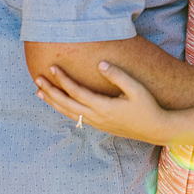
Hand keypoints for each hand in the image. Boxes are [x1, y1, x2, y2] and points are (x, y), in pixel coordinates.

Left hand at [35, 62, 173, 144]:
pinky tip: (58, 104)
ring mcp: (97, 123)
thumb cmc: (148, 107)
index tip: (52, 67)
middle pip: (66, 104)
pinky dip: (63, 110)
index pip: (76, 91)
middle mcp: (96, 117)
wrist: (157, 130)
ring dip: (53, 102)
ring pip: (69, 113)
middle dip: (50, 91)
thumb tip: (100, 63)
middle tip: (37, 78)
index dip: (63, 79)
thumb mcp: (136, 89)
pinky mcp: (100, 126)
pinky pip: (76, 117)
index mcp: (103, 107)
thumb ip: (118, 75)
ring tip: (39, 92)